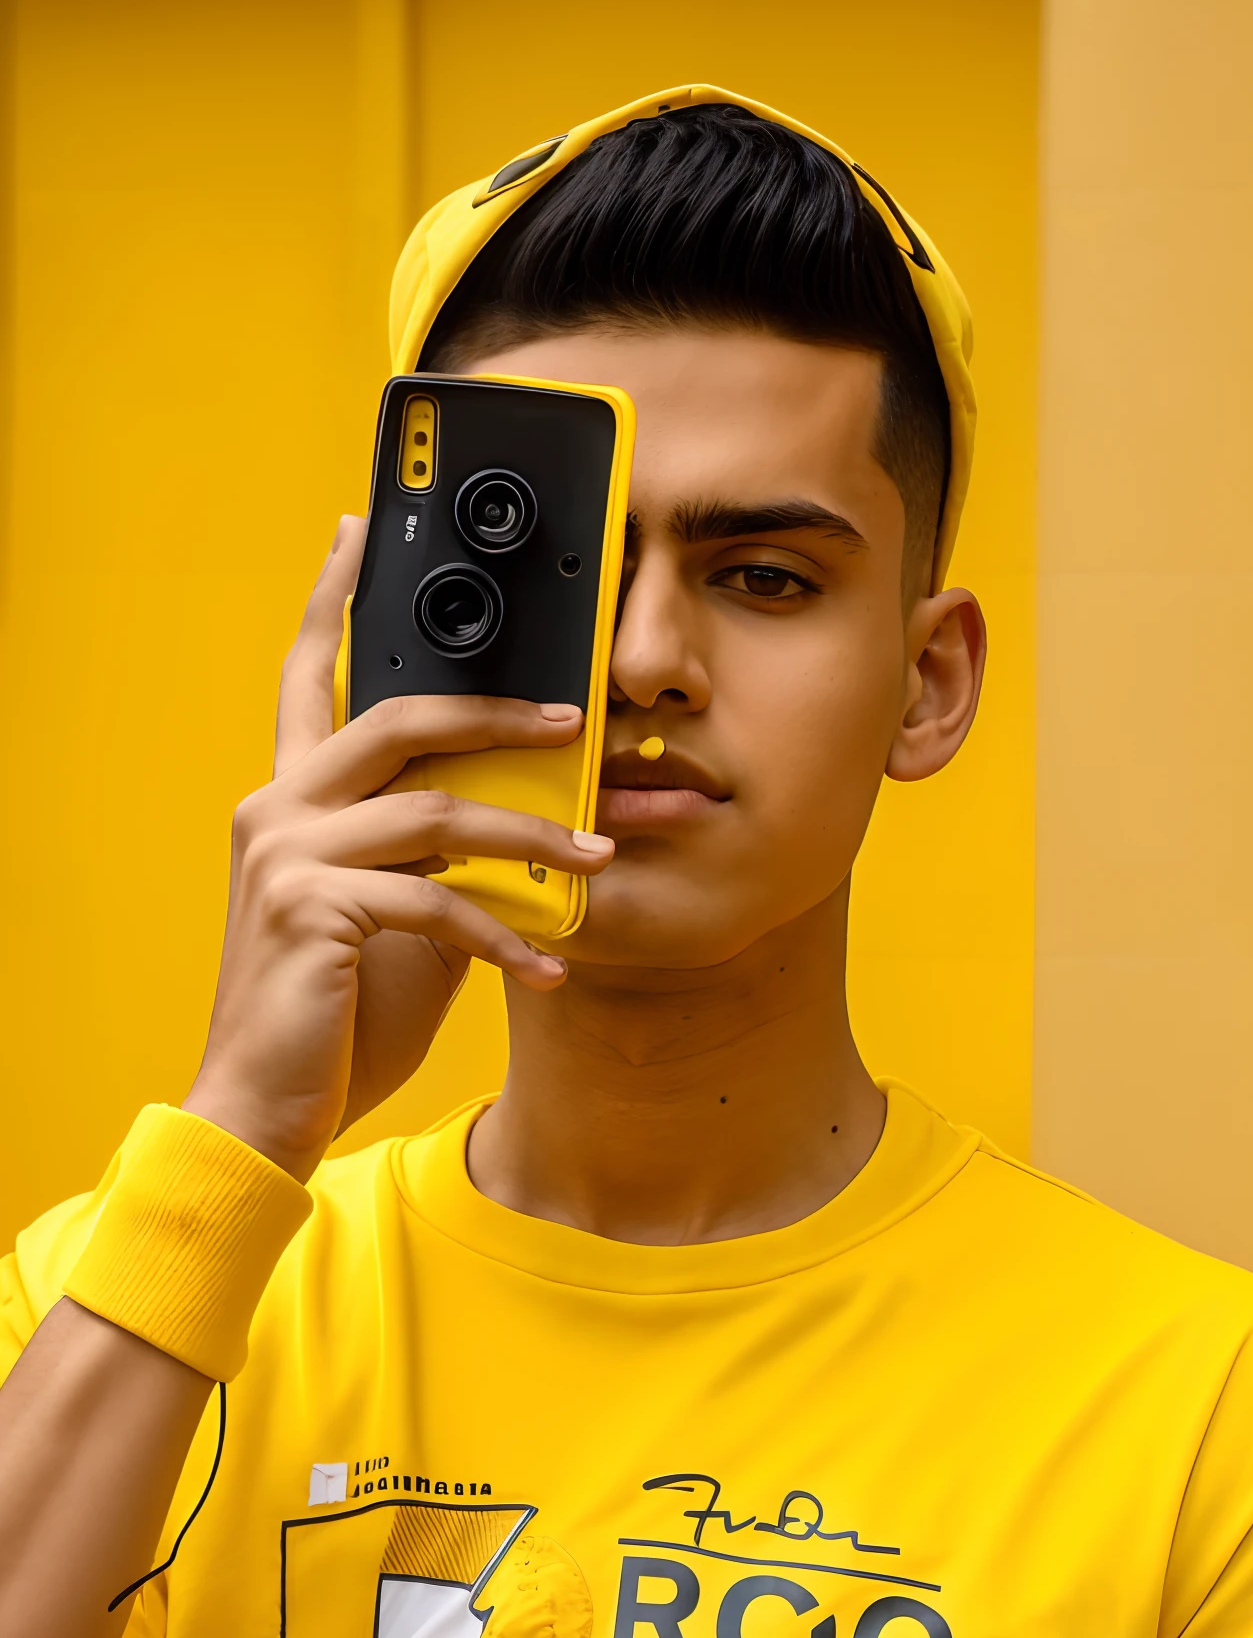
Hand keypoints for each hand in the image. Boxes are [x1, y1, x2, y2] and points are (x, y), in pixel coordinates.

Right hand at [182, 517, 612, 1178]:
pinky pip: (440, 902)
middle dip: (504, 715)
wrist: (265, 1106)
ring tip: (601, 857)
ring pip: (441, 813)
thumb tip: (525, 823)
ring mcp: (288, 855)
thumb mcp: (395, 915)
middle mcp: (276, 807)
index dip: (332, 600)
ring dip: (536, 839)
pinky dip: (507, 935)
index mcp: (290, 796)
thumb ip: (435, 855)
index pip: (309, 675)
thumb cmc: (332, 1012)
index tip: (358, 531)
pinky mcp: (312, 909)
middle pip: (402, 719)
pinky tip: (550, 965)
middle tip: (579, 723)